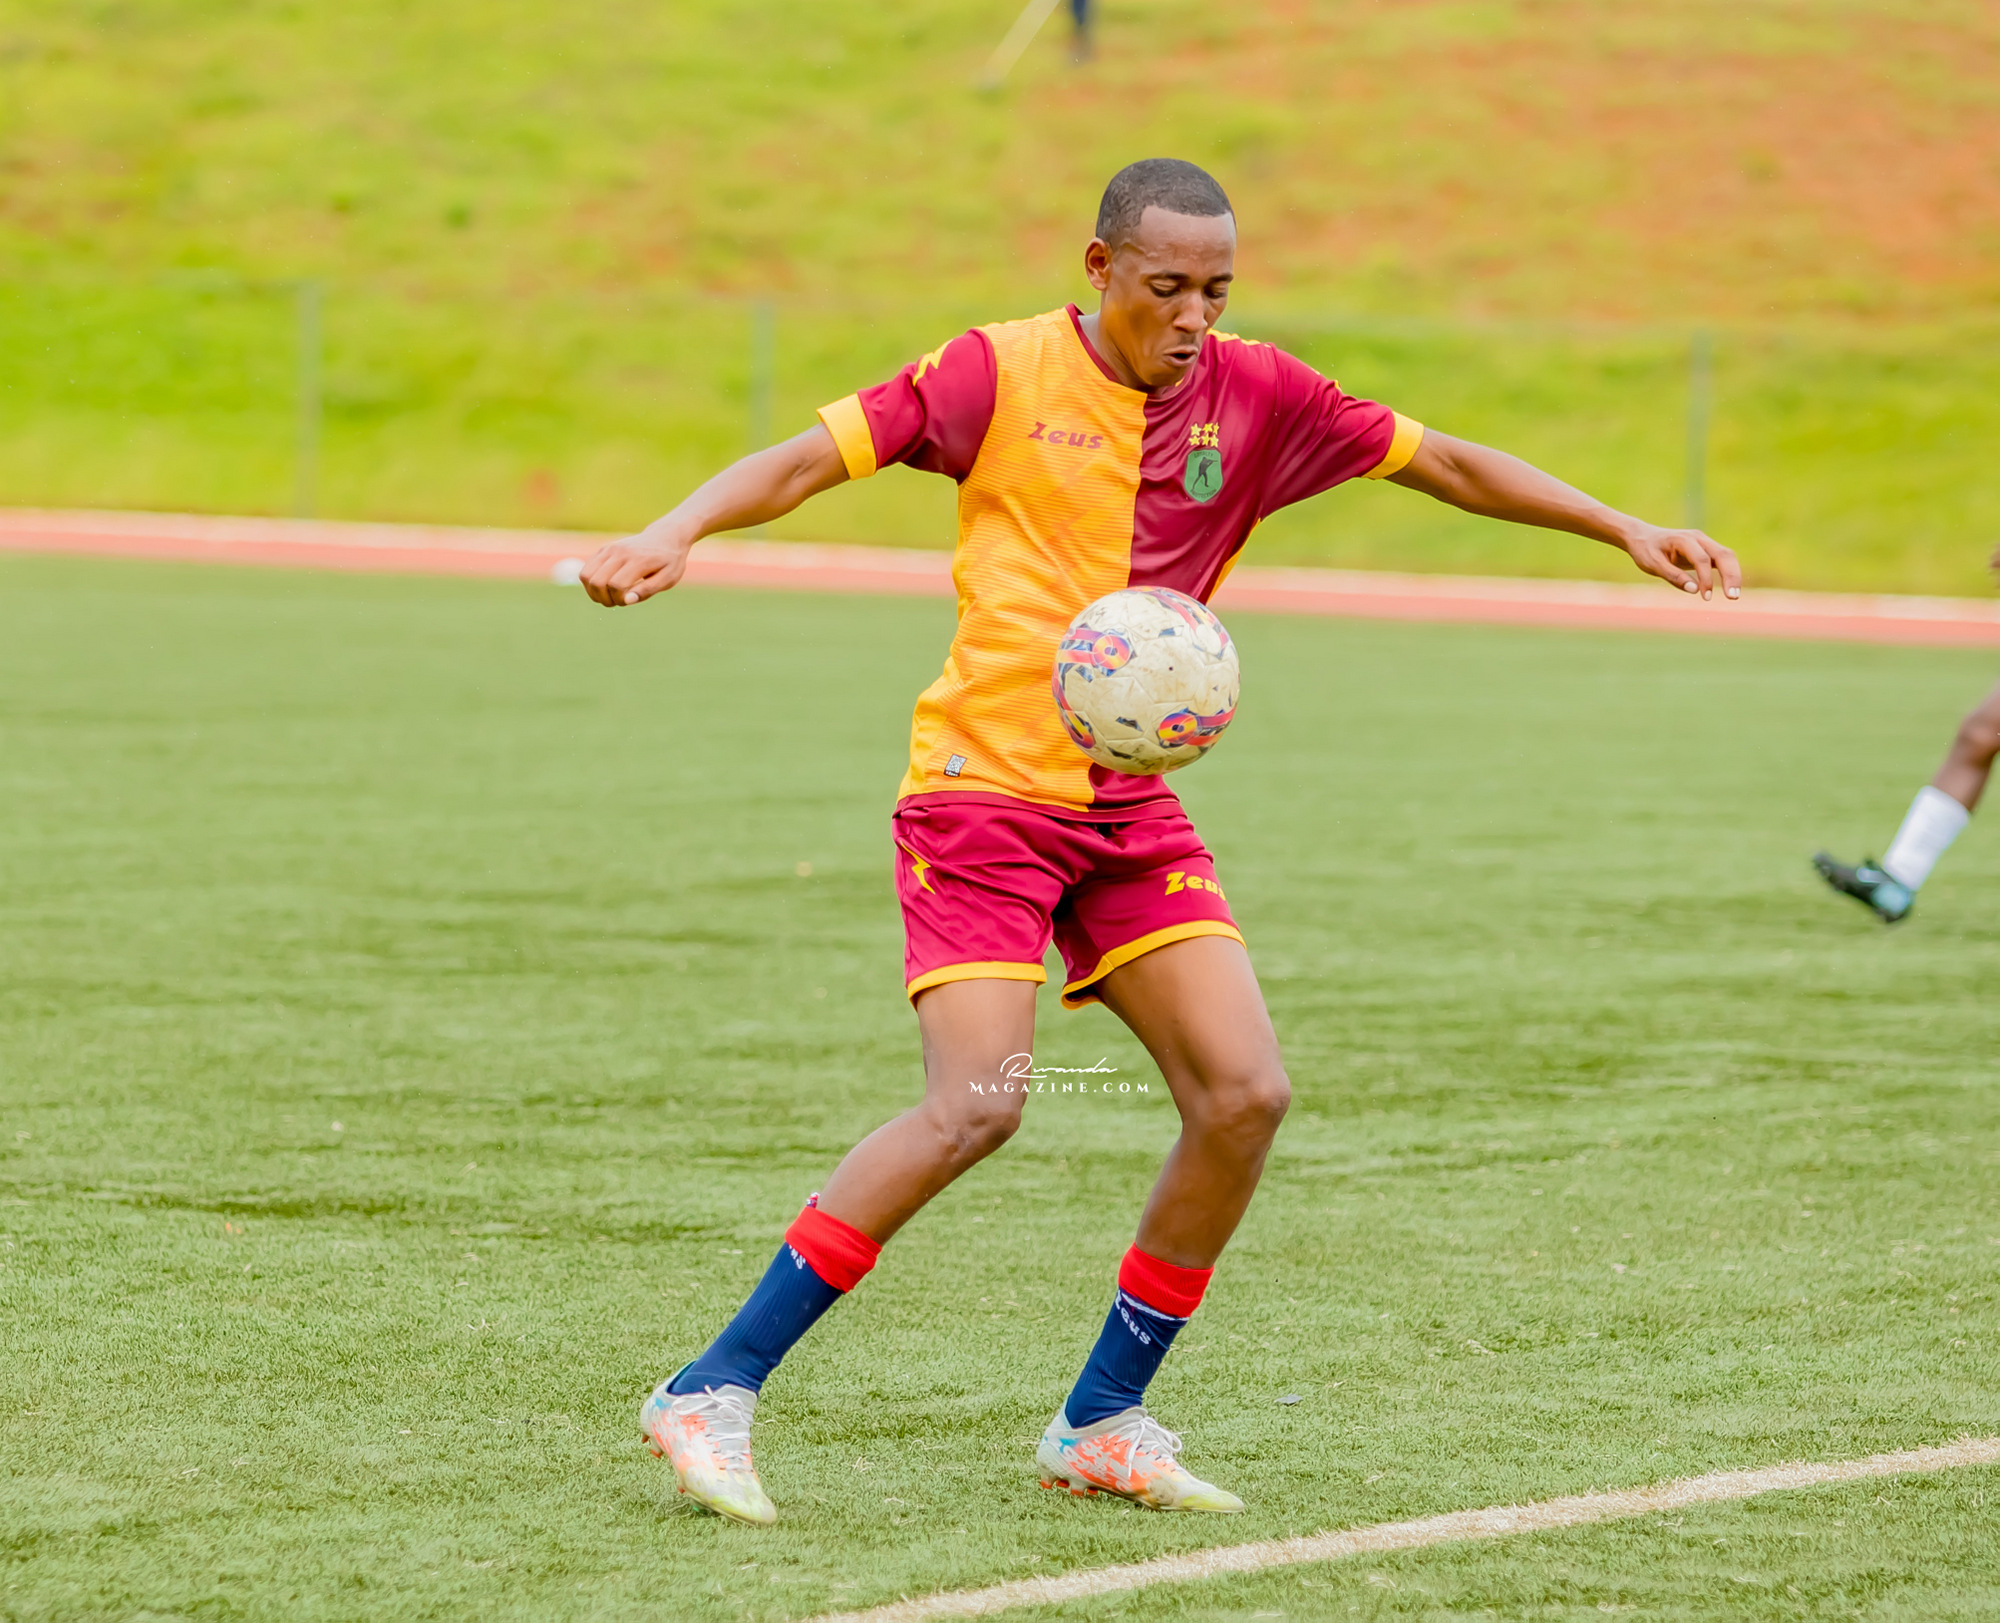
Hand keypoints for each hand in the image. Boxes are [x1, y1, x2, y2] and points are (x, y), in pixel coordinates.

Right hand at [579, 526, 692, 606]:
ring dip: (593, 593)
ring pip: (585, 576)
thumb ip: (648, 590)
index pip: (617, 585)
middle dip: (604, 599)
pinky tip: (605, 588)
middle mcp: (620, 552)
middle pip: (597, 581)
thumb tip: (626, 600)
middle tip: (617, 601)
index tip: (629, 600)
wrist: (665, 537)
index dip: (619, 599)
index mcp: (638, 560)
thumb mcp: (668, 578)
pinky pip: (585, 570)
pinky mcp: (603, 550)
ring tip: (609, 596)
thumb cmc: (669, 561)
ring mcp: (609, 549)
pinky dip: (590, 584)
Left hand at [1620, 524, 1740, 599]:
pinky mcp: (1706, 549)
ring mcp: (1704, 542)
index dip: (1706, 579)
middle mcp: (1698, 538)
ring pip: (1727, 556)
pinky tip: (1730, 588)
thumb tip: (1694, 590)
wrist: (1642, 536)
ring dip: (1733, 575)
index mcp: (1684, 539)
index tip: (1706, 597)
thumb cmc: (1646, 550)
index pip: (1701, 559)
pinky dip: (1728, 572)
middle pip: (1723, 554)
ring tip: (1734, 596)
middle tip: (1733, 598)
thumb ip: (1673, 576)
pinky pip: (1722, 559)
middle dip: (1731, 575)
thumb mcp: (1653, 564)